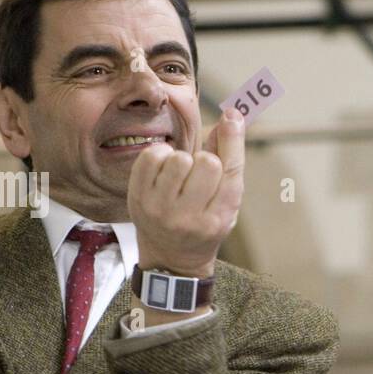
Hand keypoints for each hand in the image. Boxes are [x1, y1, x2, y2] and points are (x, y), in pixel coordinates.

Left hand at [128, 106, 245, 277]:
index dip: (233, 140)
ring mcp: (162, 210)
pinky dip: (160, 155)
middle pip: (208, 162)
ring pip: (179, 158)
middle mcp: (191, 218)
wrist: (171, 258)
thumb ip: (229, 162)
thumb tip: (231, 118)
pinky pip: (152, 157)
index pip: (231, 171)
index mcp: (219, 218)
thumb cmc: (203, 222)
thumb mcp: (225, 202)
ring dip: (181, 158)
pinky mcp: (139, 200)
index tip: (232, 115)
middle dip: (205, 161)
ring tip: (179, 174)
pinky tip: (163, 168)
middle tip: (198, 177)